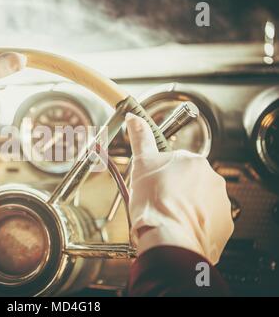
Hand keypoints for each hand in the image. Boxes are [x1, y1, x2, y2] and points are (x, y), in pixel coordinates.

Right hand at [125, 114, 233, 264]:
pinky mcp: (223, 223)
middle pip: (190, 181)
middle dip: (177, 190)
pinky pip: (209, 219)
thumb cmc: (154, 203)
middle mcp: (211, 178)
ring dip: (187, 206)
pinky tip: (181, 226)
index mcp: (192, 161)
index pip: (177, 163)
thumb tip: (134, 118)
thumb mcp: (141, 165)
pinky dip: (197, 222)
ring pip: (200, 200)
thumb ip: (140, 139)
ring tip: (170, 217)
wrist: (168, 237)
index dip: (162, 176)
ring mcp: (219, 201)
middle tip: (160, 202)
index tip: (156, 186)